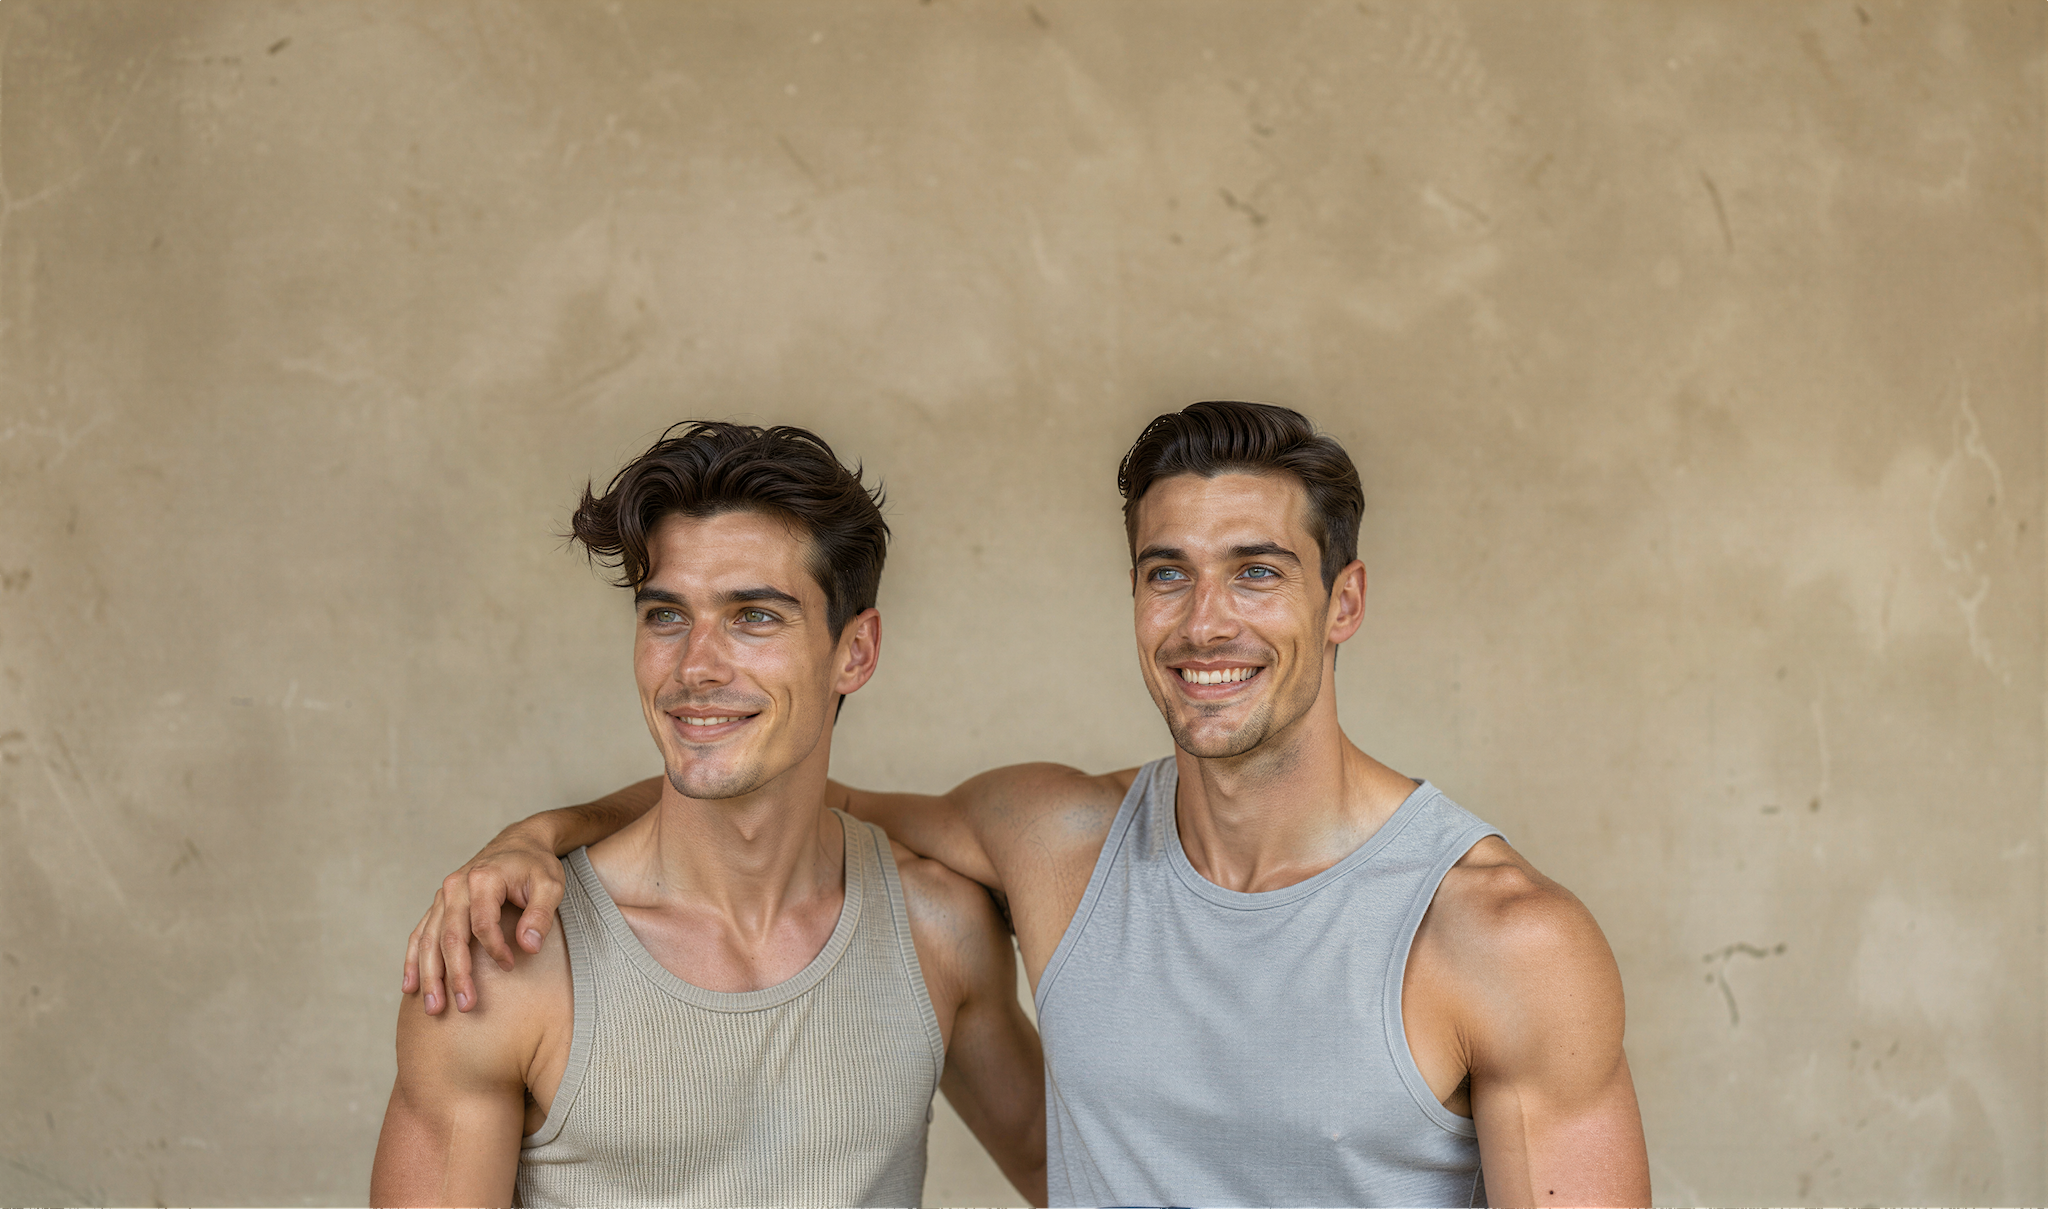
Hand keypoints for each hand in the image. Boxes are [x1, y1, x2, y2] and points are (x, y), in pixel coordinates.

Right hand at [401, 826, 565, 1014]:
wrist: (519, 844)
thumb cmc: (537, 866)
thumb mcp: (550, 884)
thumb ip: (542, 914)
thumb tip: (529, 947)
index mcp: (483, 878)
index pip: (482, 923)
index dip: (495, 948)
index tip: (511, 966)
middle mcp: (456, 886)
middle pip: (450, 936)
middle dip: (455, 974)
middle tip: (465, 1005)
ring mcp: (443, 896)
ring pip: (429, 939)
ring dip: (429, 975)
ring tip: (433, 1008)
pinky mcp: (439, 905)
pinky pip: (420, 934)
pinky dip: (413, 960)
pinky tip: (411, 986)